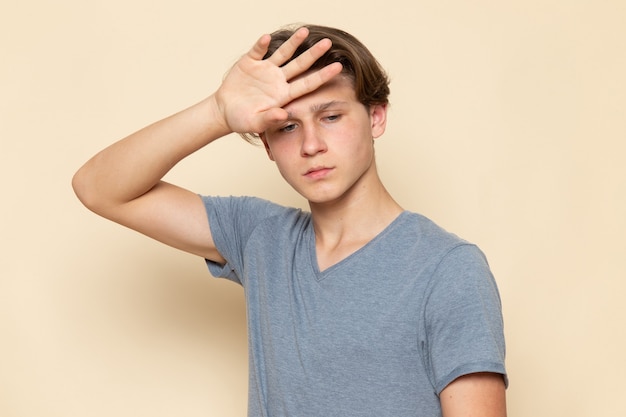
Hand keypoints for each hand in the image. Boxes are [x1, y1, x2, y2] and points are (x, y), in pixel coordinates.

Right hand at [214, 27, 342, 134]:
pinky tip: (267, 38)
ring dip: (293, 42)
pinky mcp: (250, 62)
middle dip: (313, 54)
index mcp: (283, 95)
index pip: (307, 84)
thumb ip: (269, 119)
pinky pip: (257, 51)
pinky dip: (261, 44)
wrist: (225, 111)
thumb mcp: (255, 123)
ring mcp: (265, 70)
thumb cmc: (243, 119)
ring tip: (305, 32)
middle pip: (300, 65)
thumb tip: (283, 114)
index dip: (323, 76)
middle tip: (328, 43)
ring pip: (283, 53)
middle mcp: (278, 80)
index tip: (338, 68)